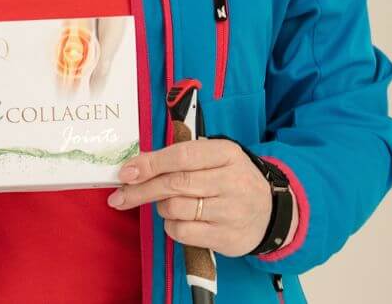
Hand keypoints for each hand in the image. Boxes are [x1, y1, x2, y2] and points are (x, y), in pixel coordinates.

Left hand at [105, 138, 297, 256]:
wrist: (271, 210)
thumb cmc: (231, 178)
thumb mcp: (214, 157)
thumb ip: (180, 157)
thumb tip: (136, 165)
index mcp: (226, 153)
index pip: (181, 156)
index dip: (150, 163)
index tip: (126, 171)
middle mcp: (231, 181)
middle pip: (175, 184)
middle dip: (141, 190)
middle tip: (119, 195)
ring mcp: (231, 211)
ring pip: (176, 209)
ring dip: (161, 207)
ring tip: (167, 203)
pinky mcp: (228, 237)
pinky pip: (184, 232)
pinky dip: (172, 226)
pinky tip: (179, 219)